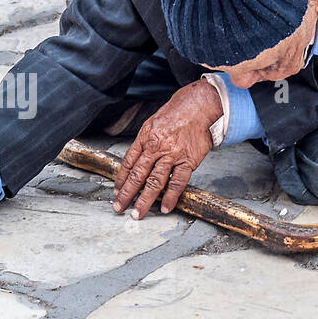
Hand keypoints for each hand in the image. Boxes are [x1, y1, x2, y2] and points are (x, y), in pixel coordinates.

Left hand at [112, 79, 223, 219]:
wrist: (201, 105)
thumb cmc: (179, 111)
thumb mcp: (154, 122)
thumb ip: (146, 141)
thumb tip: (137, 158)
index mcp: (145, 137)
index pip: (128, 162)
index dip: (121, 179)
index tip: (116, 191)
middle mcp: (156, 147)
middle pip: (137, 175)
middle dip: (126, 194)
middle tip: (119, 207)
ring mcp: (172, 155)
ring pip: (154, 182)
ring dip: (144, 200)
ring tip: (137, 213)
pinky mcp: (188, 161)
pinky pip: (178, 182)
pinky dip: (171, 197)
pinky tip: (164, 207)